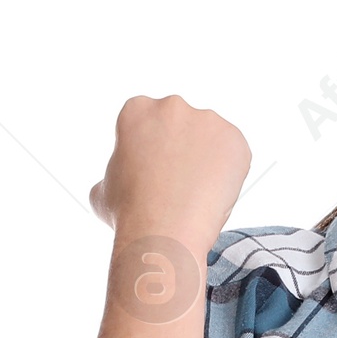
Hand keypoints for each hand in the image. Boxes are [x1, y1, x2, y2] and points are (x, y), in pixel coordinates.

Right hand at [89, 95, 251, 252]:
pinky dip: (229, 172)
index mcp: (137, 109)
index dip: (153, 151)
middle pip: (182, 126)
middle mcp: (172, 106)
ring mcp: (206, 120)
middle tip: (179, 184)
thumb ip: (113, 174)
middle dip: (182, 149)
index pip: (150, 124)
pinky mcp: (234, 139)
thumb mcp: (102, 191)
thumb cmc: (129, 214)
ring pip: (210, 139)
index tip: (155, 173)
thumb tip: (113, 182)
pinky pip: (234, 154)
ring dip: (207, 160)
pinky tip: (214, 194)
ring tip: (197, 193)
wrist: (163, 231)